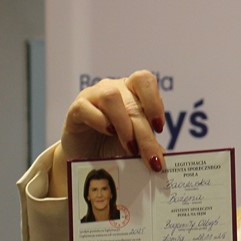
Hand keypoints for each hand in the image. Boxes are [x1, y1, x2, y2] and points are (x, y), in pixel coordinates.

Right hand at [49, 71, 164, 196]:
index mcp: (134, 91)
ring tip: (130, 148)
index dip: (154, 102)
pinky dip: (100, 121)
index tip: (159, 128)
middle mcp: (115, 88)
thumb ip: (150, 147)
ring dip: (124, 125)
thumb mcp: (137, 146)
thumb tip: (164, 158)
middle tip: (151, 159)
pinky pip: (86, 108)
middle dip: (144, 133)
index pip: (145, 81)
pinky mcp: (76, 109)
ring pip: (110, 97)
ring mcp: (93, 95)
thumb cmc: (115, 146)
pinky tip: (108, 133)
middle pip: (133, 103)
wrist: (87, 158)